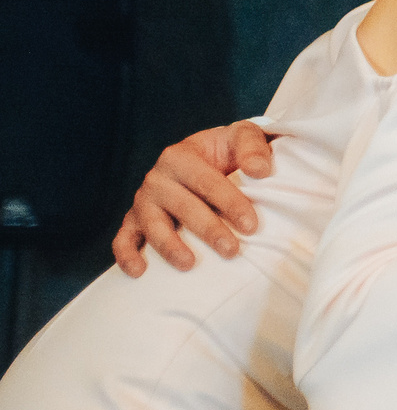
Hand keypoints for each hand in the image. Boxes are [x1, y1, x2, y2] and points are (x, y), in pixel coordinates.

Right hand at [112, 122, 275, 274]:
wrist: (207, 156)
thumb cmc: (227, 150)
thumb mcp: (242, 137)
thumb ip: (252, 147)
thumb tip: (259, 170)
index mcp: (180, 156)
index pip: (206, 182)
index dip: (229, 203)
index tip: (251, 226)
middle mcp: (157, 178)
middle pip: (183, 206)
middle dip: (208, 229)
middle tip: (231, 250)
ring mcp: (144, 201)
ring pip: (153, 224)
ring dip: (170, 246)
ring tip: (189, 264)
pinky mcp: (134, 220)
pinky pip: (124, 237)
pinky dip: (126, 254)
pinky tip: (138, 271)